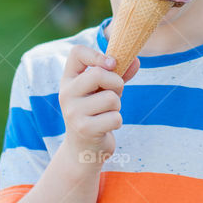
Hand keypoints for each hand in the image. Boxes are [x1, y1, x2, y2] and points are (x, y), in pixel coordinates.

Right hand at [57, 45, 139, 165]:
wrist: (84, 149)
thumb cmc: (97, 113)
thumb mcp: (104, 90)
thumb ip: (119, 74)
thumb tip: (136, 61)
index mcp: (69, 80)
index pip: (77, 52)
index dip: (97, 54)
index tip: (112, 64)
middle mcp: (66, 94)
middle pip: (98, 74)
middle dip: (116, 84)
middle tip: (113, 95)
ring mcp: (73, 112)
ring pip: (110, 98)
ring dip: (117, 106)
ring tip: (107, 113)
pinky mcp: (84, 129)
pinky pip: (115, 117)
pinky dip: (117, 121)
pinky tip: (106, 126)